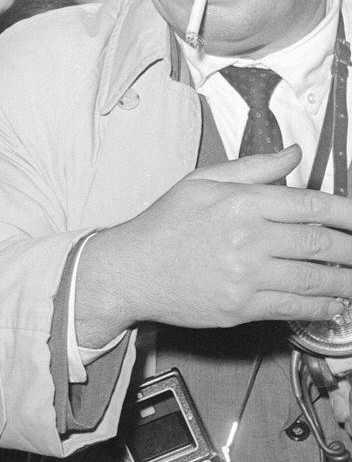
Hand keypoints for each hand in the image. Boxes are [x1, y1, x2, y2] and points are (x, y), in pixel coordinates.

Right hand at [76, 147, 351, 347]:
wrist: (130, 269)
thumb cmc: (164, 225)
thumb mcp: (200, 182)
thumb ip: (253, 167)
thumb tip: (293, 154)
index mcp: (240, 202)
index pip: (310, 204)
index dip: (347, 212)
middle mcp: (247, 238)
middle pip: (321, 243)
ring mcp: (246, 275)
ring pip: (315, 279)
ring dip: (345, 281)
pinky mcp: (242, 306)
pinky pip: (295, 307)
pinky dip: (322, 307)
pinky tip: (333, 303)